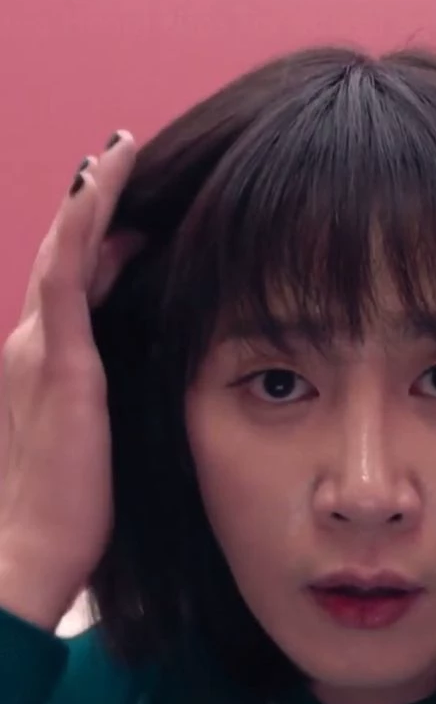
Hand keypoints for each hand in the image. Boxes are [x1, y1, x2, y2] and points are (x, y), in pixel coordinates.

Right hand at [0, 132, 140, 628]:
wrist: (28, 550)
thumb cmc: (67, 503)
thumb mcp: (91, 436)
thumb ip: (104, 396)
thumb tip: (138, 372)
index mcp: (45, 364)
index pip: (74, 285)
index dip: (96, 241)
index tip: (129, 212)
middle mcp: (33, 344)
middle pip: (68, 257)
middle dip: (93, 205)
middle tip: (120, 158)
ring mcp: (40, 348)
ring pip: (66, 251)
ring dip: (92, 198)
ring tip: (118, 153)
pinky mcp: (59, 361)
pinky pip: (70, 272)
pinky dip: (84, 223)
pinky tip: (101, 182)